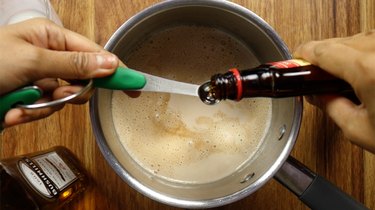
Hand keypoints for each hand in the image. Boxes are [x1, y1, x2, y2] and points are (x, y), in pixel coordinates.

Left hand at [0, 18, 118, 127]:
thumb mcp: (32, 61)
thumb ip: (73, 64)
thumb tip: (109, 63)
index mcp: (51, 37)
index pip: (93, 53)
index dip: (113, 69)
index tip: (132, 84)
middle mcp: (48, 56)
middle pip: (82, 80)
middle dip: (69, 93)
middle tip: (57, 95)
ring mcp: (39, 77)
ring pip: (63, 98)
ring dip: (43, 106)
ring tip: (22, 104)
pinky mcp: (31, 96)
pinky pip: (45, 108)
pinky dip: (29, 113)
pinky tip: (12, 111)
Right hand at [294, 31, 374, 153]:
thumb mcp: (360, 130)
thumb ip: (330, 108)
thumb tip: (317, 95)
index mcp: (367, 68)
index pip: (321, 50)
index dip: (302, 55)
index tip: (296, 61)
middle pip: (338, 42)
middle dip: (324, 59)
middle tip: (321, 80)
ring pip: (358, 39)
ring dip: (347, 56)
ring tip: (350, 82)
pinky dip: (366, 55)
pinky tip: (370, 76)